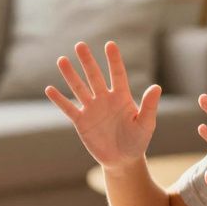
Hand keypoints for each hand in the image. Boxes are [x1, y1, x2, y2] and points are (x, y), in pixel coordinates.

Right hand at [45, 41, 160, 168]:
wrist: (123, 160)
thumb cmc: (137, 141)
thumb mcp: (146, 124)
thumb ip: (149, 106)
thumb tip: (157, 87)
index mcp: (122, 97)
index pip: (117, 74)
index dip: (114, 60)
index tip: (110, 45)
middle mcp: (105, 99)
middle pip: (94, 76)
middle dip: (87, 61)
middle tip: (80, 45)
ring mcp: (92, 109)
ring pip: (79, 88)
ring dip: (70, 75)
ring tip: (62, 60)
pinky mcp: (81, 122)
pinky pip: (69, 108)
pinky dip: (59, 100)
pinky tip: (49, 89)